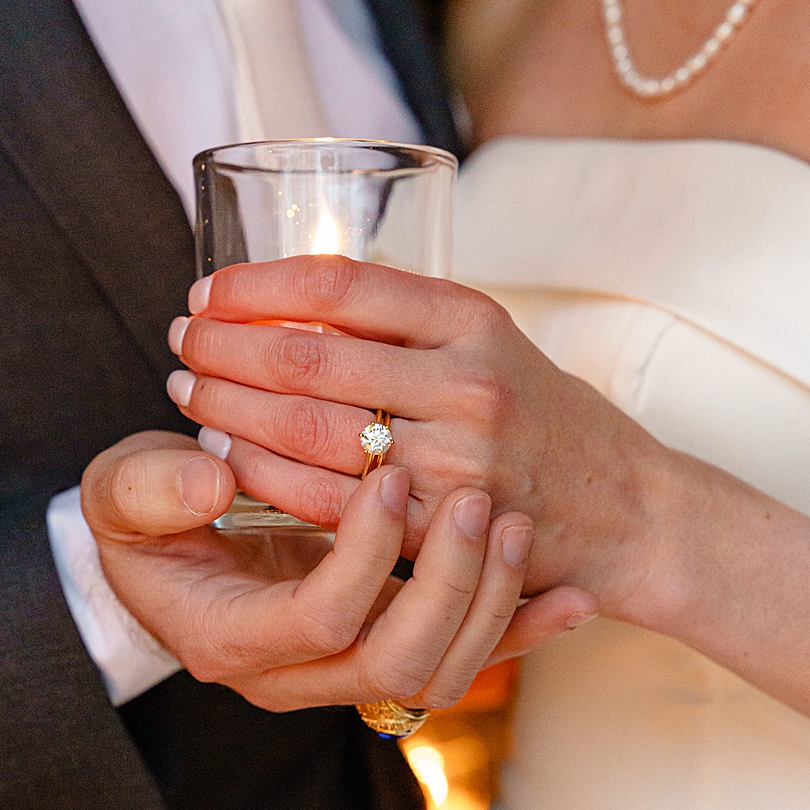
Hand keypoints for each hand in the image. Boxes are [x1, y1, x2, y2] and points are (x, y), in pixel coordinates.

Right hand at [82, 431, 593, 711]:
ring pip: (446, 673)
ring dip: (492, 603)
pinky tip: (575, 595)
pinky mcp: (397, 652)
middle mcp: (298, 675)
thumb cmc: (146, 518)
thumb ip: (147, 489)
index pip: (319, 620)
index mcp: (230, 639)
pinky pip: (475, 660)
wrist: (174, 555)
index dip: (361, 555)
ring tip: (515, 525)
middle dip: (446, 585)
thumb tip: (204, 481)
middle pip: (398, 664)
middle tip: (473, 502)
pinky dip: (528, 630)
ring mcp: (352, 673)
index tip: (386, 476)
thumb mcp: (121, 495)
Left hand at [164, 257, 667, 604]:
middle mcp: (467, 382)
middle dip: (224, 347)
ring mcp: (456, 458)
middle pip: (308, 356)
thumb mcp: (497, 343)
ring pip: (306, 429)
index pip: (340, 284)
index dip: (258, 286)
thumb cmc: (550, 421)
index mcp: (475, 319)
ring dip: (229, 409)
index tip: (210, 290)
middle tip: (181, 342)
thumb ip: (410, 323)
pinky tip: (231, 459)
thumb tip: (293, 296)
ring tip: (192, 393)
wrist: (628, 509)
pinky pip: (327, 498)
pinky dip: (264, 476)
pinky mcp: (444, 525)